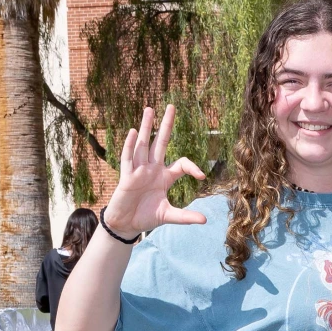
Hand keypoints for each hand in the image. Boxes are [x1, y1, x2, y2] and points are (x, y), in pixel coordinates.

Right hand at [104, 105, 206, 236]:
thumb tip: (205, 220)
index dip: (192, 167)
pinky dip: (130, 146)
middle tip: (171, 106)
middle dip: (166, 125)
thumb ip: (185, 217)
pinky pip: (128, 159)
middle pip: (161, 143)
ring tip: (149, 109)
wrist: (126, 224)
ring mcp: (139, 171)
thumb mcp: (168, 216)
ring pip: (143, 145)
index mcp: (164, 177)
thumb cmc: (146, 217)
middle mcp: (152, 169)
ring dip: (147, 127)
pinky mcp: (126, 177)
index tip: (202, 176)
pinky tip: (134, 132)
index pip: (181, 164)